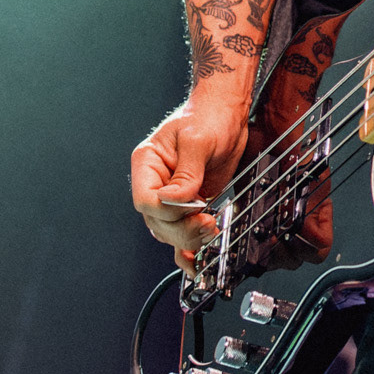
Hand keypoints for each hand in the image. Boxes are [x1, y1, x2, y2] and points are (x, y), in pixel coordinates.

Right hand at [131, 95, 249, 274]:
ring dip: (189, 237)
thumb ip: (187, 172)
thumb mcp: (198, 140)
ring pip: (169, 231)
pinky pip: (181, 231)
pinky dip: (187, 248)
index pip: (146, 201)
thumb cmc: (209, 116)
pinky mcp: (190, 204)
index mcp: (147, 164)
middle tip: (207, 223)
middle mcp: (155, 182)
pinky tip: (193, 261)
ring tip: (211, 229)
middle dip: (182, 228)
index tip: (193, 206)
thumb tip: (177, 199)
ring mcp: (172, 195)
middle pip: (157, 221)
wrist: (227, 112)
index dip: (168, 211)